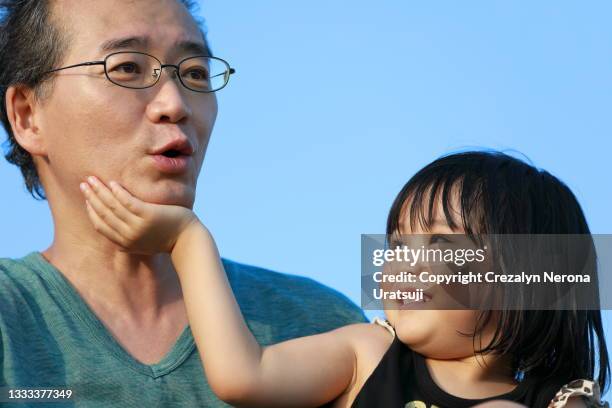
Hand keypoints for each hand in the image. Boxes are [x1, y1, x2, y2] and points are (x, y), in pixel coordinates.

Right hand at [79, 176, 199, 254]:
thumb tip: (118, 241)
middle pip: (103, 214)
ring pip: (112, 206)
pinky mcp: (148, 216)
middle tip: (84, 184)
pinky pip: (128, 202)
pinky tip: (112, 184)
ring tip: (93, 179)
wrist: (188, 242)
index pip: (101, 226)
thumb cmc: (168, 240)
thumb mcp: (144, 245)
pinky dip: (118, 193)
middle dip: (91, 197)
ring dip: (100, 191)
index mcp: (124, 243)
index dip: (91, 211)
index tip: (87, 199)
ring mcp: (137, 226)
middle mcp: (128, 236)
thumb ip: (130, 241)